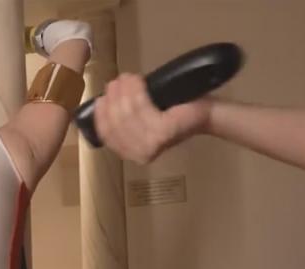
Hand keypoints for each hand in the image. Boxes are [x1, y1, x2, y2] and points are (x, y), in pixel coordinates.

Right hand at [94, 73, 212, 164]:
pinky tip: (136, 81)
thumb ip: (122, 120)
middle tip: (116, 81)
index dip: (101, 115)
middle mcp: (140, 154)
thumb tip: (102, 102)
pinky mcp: (163, 132)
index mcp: (131, 154)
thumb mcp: (141, 120)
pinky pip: (141, 107)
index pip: (106, 135)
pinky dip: (136, 91)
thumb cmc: (172, 115)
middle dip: (113, 98)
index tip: (102, 97)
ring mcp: (152, 144)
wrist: (203, 114)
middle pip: (116, 122)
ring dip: (123, 92)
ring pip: (127, 113)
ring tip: (126, 78)